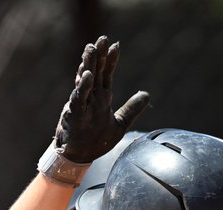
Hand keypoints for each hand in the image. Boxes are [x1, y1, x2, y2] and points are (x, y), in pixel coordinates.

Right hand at [40, 36, 148, 184]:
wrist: (79, 157)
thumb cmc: (96, 141)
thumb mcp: (120, 124)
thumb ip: (132, 109)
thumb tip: (147, 95)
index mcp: (102, 98)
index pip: (107, 74)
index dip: (111, 60)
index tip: (115, 45)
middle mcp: (92, 98)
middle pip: (96, 72)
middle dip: (98, 55)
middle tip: (101, 38)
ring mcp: (82, 105)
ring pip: (85, 81)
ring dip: (88, 65)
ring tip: (90, 48)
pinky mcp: (75, 115)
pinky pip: (79, 98)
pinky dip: (82, 87)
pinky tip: (87, 75)